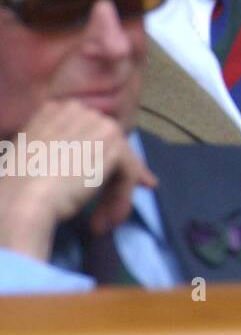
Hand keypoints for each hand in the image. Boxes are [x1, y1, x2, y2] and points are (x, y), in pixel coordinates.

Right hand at [0, 101, 156, 261]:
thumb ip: (58, 152)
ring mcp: (98, 123)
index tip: (102, 187)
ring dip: (115, 195)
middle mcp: (78, 111)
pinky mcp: (114, 143)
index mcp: (53, 112)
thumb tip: (85, 164)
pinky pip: (129, 172)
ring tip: (102, 223)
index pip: (87, 135)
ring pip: (120, 161)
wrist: (21, 200)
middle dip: (110, 181)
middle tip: (107, 213)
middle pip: (106, 147)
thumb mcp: (32, 160)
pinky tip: (109, 220)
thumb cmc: (17, 189)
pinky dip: (122, 198)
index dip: (96, 161)